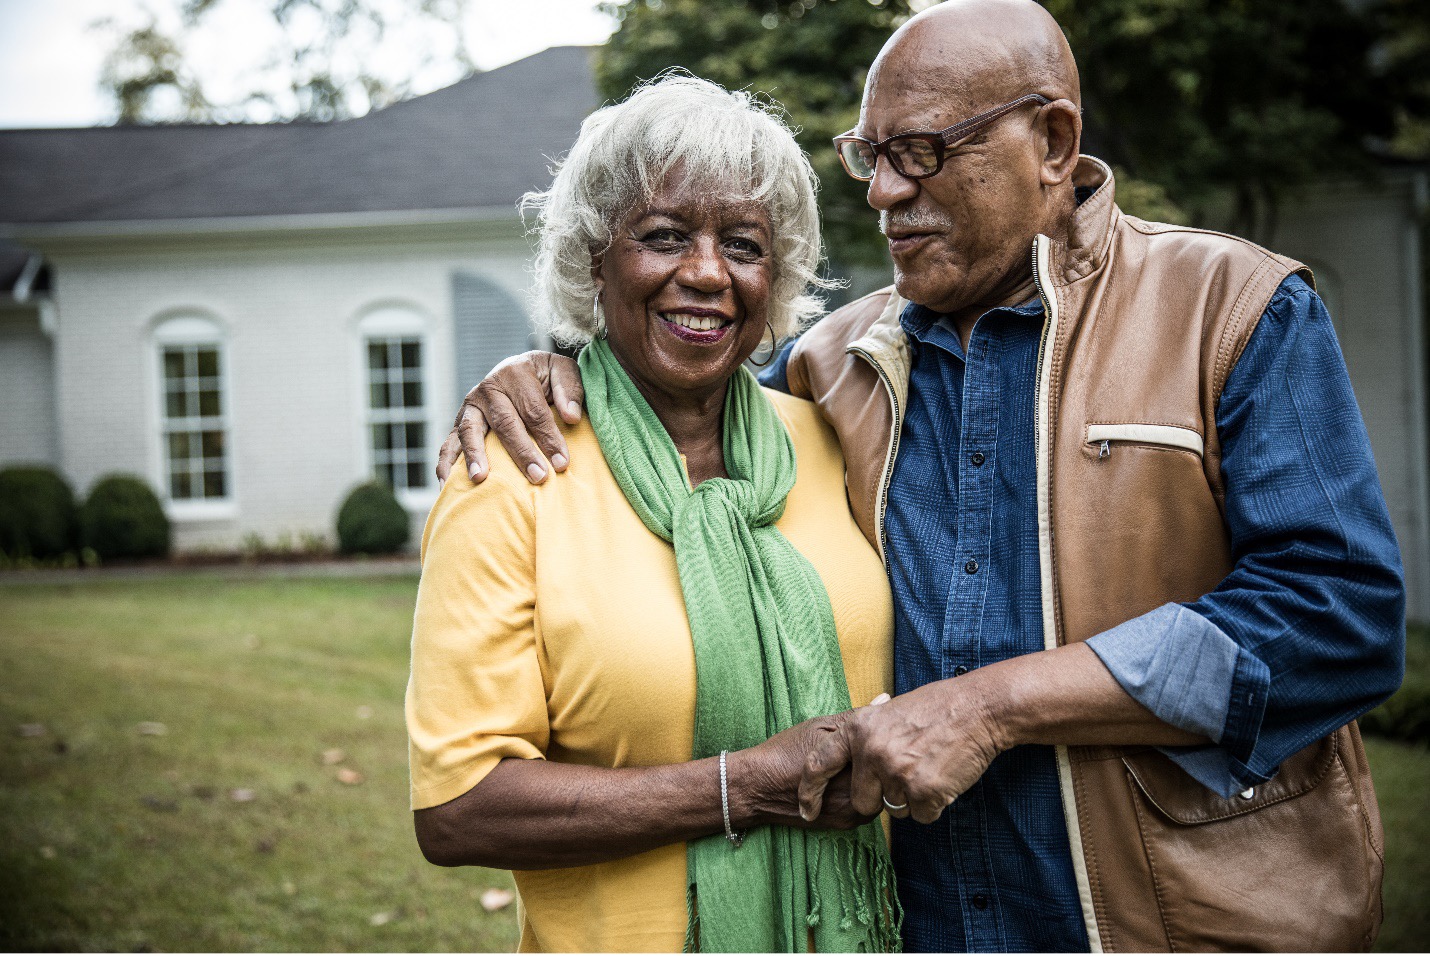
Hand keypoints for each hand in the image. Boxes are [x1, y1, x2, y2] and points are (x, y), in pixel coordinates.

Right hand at [435, 352, 584, 485]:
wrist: (519, 370)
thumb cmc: (546, 377)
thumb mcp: (562, 371)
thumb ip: (570, 389)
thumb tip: (571, 417)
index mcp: (515, 373)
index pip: (534, 410)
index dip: (549, 437)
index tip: (562, 463)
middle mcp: (488, 388)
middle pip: (505, 422)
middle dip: (522, 452)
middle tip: (538, 477)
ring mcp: (470, 406)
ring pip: (470, 431)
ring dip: (475, 456)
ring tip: (480, 479)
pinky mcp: (460, 422)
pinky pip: (448, 444)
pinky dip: (445, 464)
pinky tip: (447, 486)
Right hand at [727, 707, 882, 831]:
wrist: (757, 787)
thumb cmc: (785, 752)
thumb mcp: (820, 727)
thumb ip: (855, 718)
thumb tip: (885, 700)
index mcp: (853, 769)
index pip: (887, 750)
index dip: (884, 737)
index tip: (879, 729)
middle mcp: (857, 796)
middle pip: (886, 774)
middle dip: (880, 759)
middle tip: (866, 744)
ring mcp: (853, 814)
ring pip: (879, 790)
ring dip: (872, 776)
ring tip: (851, 762)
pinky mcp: (847, 824)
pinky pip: (867, 804)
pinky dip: (861, 790)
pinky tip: (845, 778)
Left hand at [798, 680, 1004, 824]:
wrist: (977, 709)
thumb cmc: (935, 707)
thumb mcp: (888, 711)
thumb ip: (865, 733)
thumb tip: (846, 755)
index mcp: (858, 729)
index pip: (819, 765)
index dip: (810, 791)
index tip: (807, 810)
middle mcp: (872, 752)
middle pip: (862, 801)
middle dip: (881, 796)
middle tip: (907, 771)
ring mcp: (897, 773)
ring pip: (894, 809)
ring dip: (911, 798)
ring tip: (929, 766)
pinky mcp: (923, 792)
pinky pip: (921, 816)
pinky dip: (932, 804)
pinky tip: (943, 777)